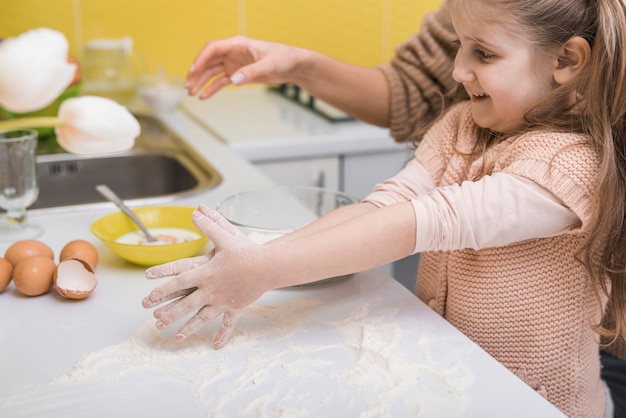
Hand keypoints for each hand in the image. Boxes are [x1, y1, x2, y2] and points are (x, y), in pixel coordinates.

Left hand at [141, 204, 266, 347]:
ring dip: (188, 327)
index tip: (149, 296)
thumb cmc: (246, 252)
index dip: (162, 288)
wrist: (268, 267)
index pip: (178, 281)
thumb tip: (195, 212)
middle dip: (170, 314)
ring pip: (202, 317)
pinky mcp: (235, 307)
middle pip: (186, 304)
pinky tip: (215, 345)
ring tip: (177, 337)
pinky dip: (221, 334)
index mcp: (205, 273)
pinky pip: (227, 323)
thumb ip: (209, 224)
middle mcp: (211, 290)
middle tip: (156, 323)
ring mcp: (222, 301)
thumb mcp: (225, 236)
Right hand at [185, 35, 301, 98]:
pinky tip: (203, 97)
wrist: (293, 66)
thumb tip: (233, 80)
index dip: (201, 59)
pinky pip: (220, 81)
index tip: (193, 71)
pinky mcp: (238, 74)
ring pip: (212, 72)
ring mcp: (234, 64)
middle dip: (197, 73)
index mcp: (237, 44)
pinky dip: (212, 89)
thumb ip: (251, 72)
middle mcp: (232, 52)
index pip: (213, 48)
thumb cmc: (283, 59)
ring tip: (191, 93)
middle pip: (208, 61)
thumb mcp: (269, 66)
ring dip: (201, 82)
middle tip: (188, 86)